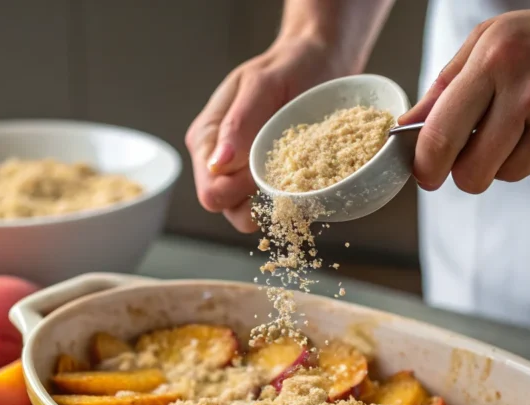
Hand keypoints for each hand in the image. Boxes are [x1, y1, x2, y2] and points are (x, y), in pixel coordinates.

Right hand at [185, 36, 352, 232]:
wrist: (322, 64)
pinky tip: (305, 184)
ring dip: (273, 206)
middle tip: (286, 172)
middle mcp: (220, 160)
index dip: (237, 191)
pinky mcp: (268, 179)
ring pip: (247, 215)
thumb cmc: (290, 65)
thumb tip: (218, 162)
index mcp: (207, 137)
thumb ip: (239, 122)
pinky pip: (273, 208)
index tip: (264, 171)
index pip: (210, 190)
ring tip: (297, 177)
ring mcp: (243, 173)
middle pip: (226, 208)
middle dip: (254, 201)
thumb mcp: (262, 83)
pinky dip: (289, 203)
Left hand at [400, 2, 529, 192]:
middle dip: (468, 174)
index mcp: (494, 60)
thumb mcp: (492, 42)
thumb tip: (407, 126)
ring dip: (511, 160)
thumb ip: (445, 85)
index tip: (425, 175)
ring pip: (508, 176)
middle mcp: (527, 90)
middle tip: (476, 158)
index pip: (441, 134)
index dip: (426, 166)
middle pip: (472, 172)